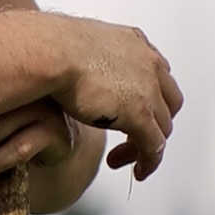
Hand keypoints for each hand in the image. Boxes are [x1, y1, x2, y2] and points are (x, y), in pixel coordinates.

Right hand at [52, 17, 181, 178]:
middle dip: (153, 122)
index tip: (129, 110)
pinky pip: (154, 146)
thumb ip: (79, 58)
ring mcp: (148, 90)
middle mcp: (147, 63)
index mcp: (133, 42)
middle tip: (130, 139)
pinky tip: (137, 172)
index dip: (147, 96)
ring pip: (162, 127)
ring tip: (122, 160)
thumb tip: (60, 64)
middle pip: (167, 101)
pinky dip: (149, 161)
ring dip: (146, 146)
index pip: (155, 72)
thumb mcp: (71, 47)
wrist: (49, 53)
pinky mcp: (140, 115)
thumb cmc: (47, 48)